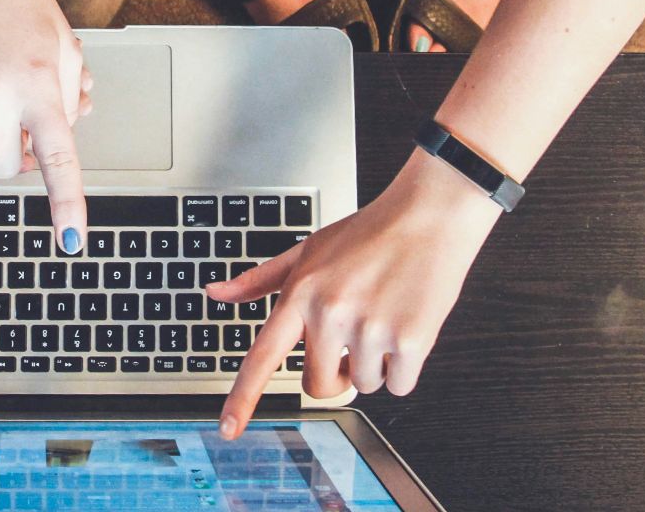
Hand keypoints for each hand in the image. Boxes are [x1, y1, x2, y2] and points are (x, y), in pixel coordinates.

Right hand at [0, 0, 90, 251]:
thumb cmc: (18, 1)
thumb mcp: (62, 45)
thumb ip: (68, 96)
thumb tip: (63, 135)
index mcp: (40, 84)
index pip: (58, 159)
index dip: (66, 204)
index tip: (71, 239)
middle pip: (1, 167)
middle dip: (12, 159)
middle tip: (18, 130)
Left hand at [209, 151, 503, 437]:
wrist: (429, 216)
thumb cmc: (368, 233)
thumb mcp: (307, 249)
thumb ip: (260, 279)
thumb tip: (216, 293)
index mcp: (301, 294)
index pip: (263, 356)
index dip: (243, 397)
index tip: (228, 429)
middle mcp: (331, 314)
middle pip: (319, 385)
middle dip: (335, 374)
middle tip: (351, 341)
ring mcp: (371, 329)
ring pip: (363, 385)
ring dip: (374, 364)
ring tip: (383, 317)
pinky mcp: (411, 340)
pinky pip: (399, 385)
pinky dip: (404, 367)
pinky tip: (406, 326)